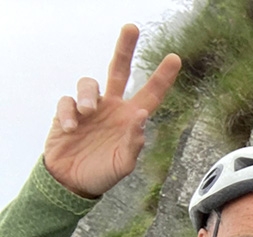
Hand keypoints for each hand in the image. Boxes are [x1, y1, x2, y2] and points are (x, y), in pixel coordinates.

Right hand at [44, 24, 181, 197]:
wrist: (72, 184)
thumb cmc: (103, 174)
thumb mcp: (123, 164)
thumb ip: (134, 143)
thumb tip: (141, 117)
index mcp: (131, 119)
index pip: (151, 94)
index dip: (162, 77)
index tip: (175, 58)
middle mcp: (112, 108)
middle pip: (118, 70)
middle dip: (125, 48)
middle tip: (132, 28)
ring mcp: (89, 109)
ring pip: (89, 83)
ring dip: (88, 95)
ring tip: (88, 112)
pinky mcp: (67, 113)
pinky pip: (67, 102)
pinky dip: (69, 113)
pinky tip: (71, 129)